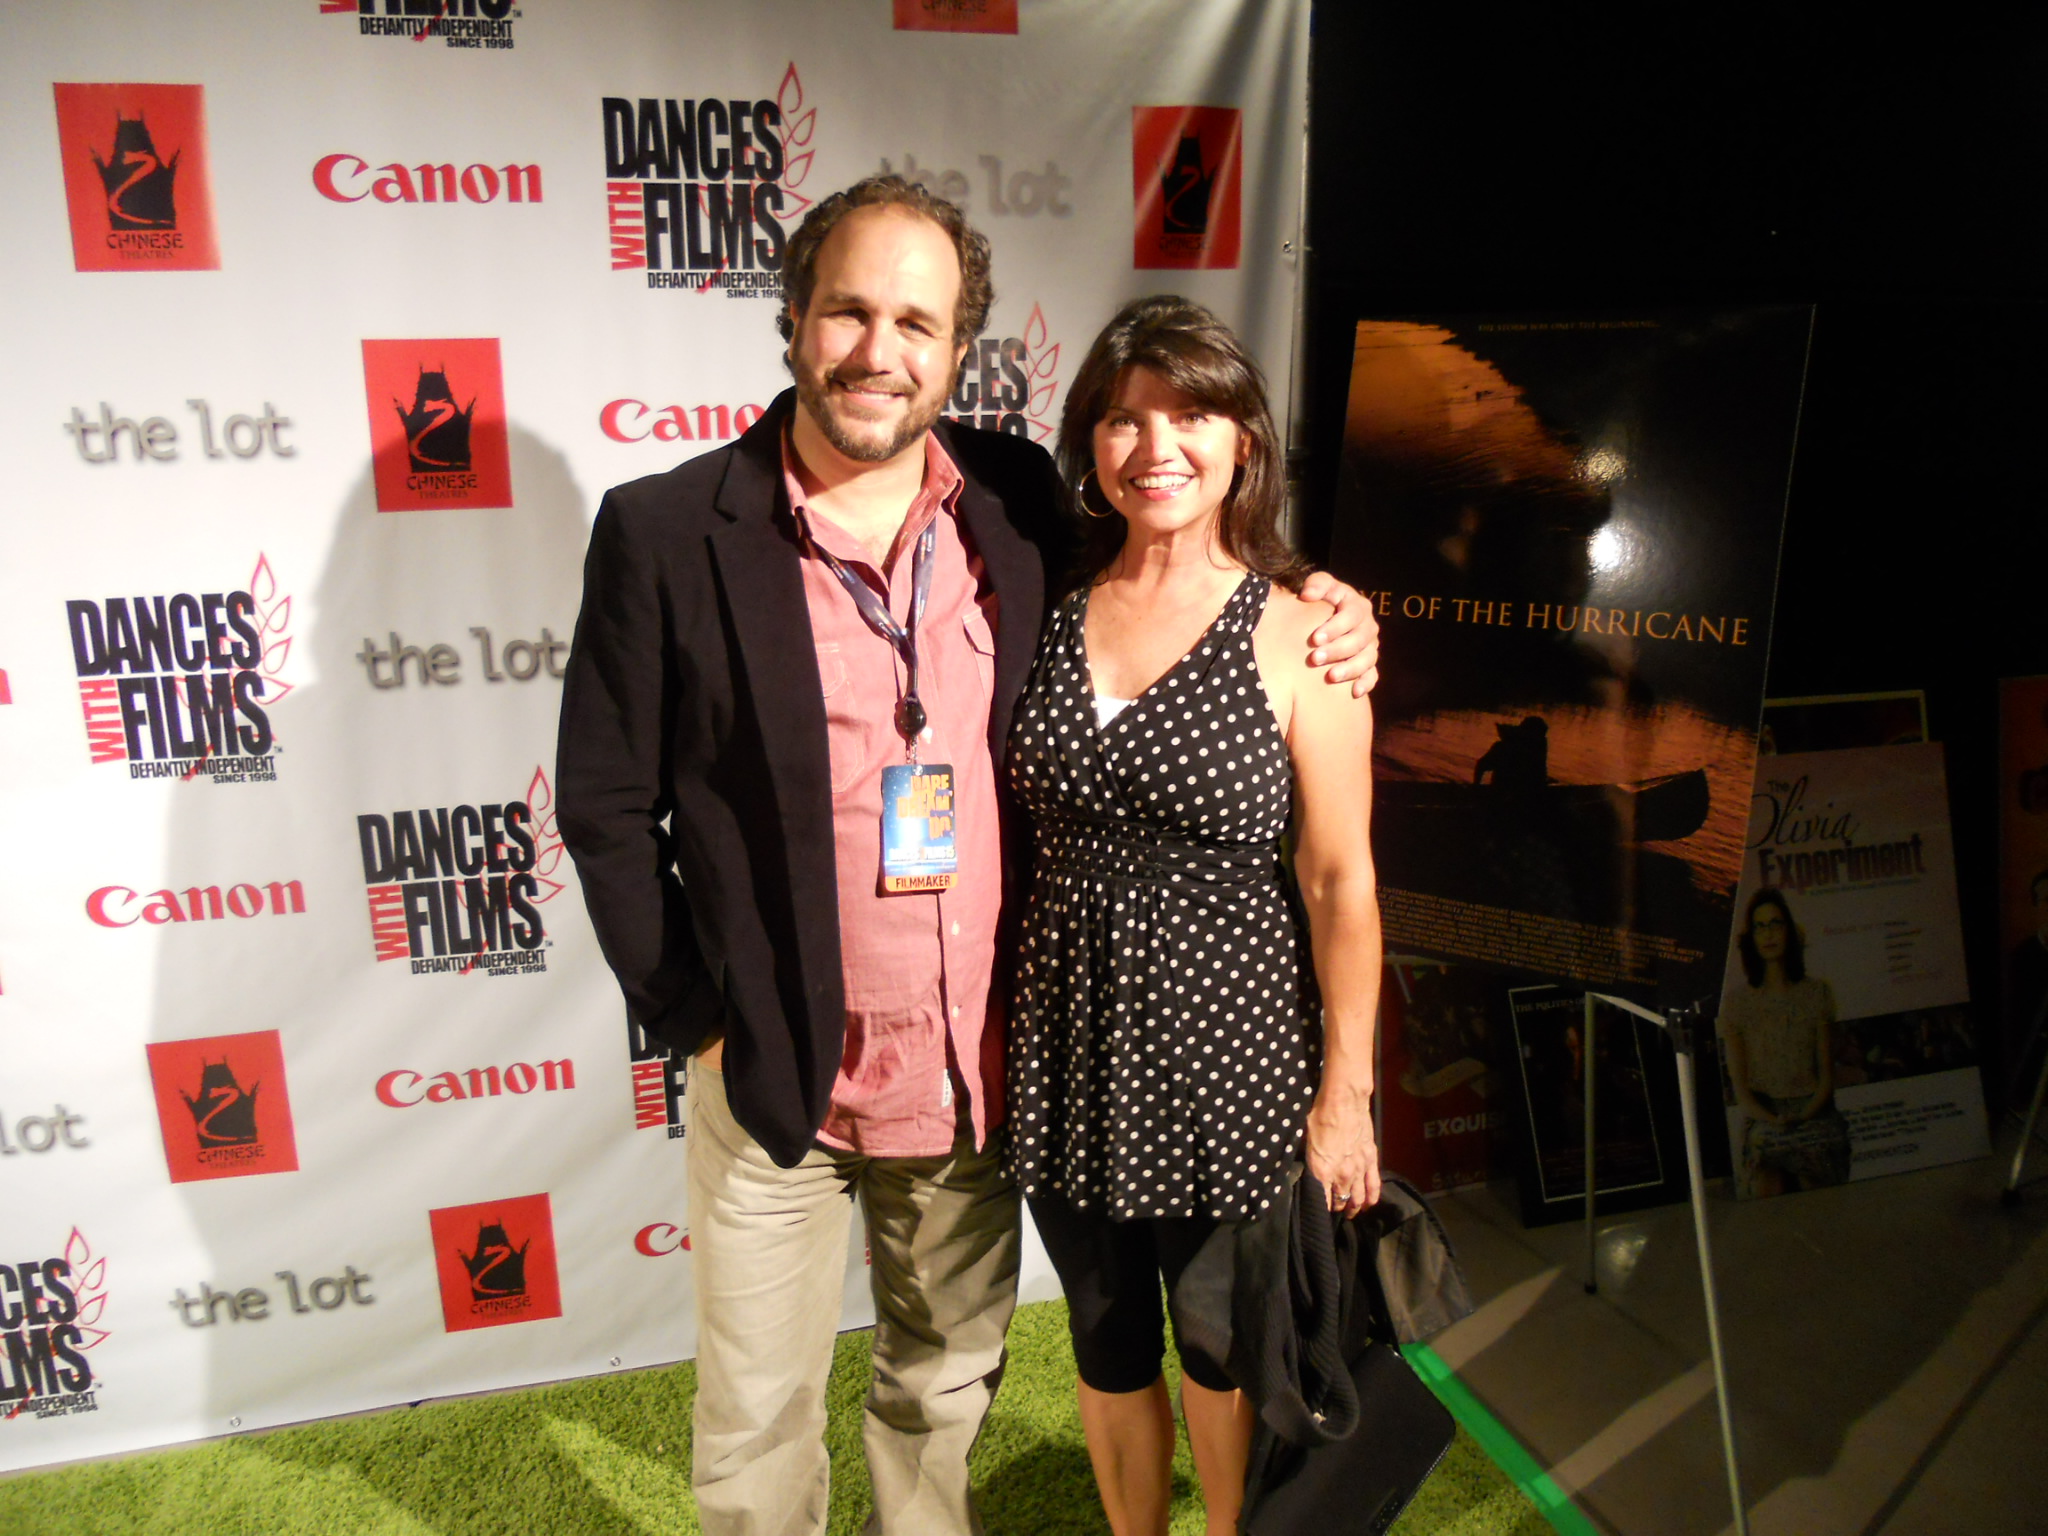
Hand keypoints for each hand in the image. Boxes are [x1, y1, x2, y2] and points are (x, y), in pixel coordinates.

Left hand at [1296, 572, 1379, 697]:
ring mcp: (1370, 647)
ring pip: (1366, 659)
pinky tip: (1354, 692)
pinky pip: (1373, 675)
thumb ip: (1317, 584)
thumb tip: (1308, 594)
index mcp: (1358, 606)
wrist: (1325, 620)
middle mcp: (1368, 627)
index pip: (1352, 615)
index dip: (1334, 627)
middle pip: (1359, 640)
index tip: (1314, 638)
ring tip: (1330, 677)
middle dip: (1337, 650)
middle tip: (1315, 659)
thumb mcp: (1320, 586)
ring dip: (1350, 669)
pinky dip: (1366, 683)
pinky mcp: (1369, 664)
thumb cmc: (1321, 601)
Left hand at [1305, 1092, 1381, 1217]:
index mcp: (1323, 1172)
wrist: (1344, 1102)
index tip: (1318, 1214)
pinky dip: (1371, 1197)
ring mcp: (1359, 1170)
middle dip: (1337, 1208)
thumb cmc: (1320, 1117)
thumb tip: (1311, 1173)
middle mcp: (1342, 1176)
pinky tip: (1369, 1204)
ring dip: (1354, 1207)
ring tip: (1351, 1212)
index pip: (1321, 1201)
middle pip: (1341, 1201)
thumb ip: (1311, 1162)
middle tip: (1335, 1211)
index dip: (1320, 1210)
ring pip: (1358, 1197)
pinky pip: (1374, 1186)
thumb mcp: (1306, 1141)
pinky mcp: (1371, 1161)